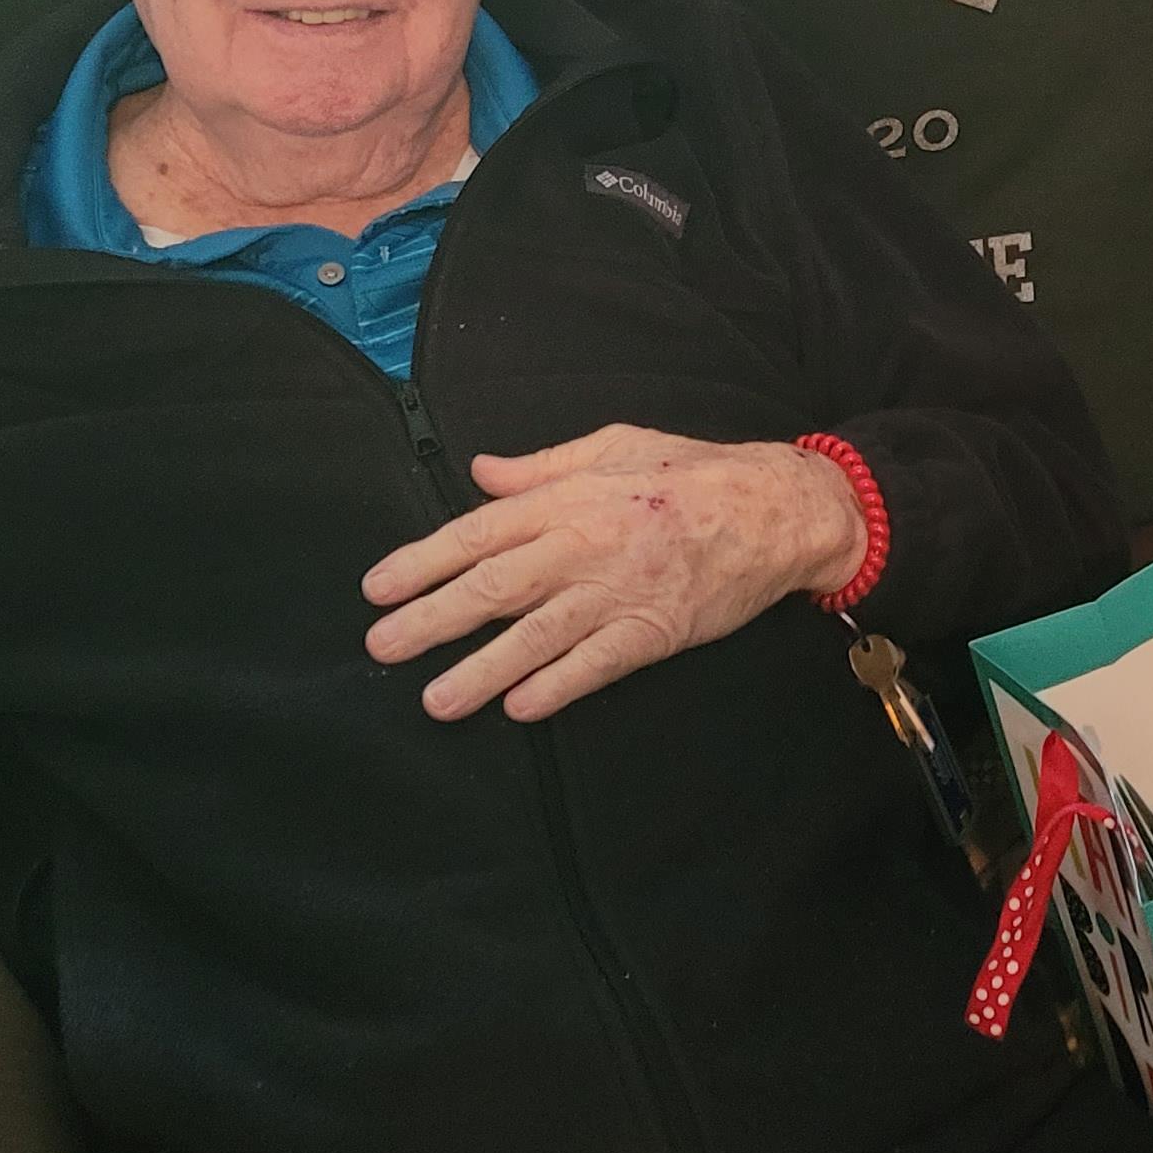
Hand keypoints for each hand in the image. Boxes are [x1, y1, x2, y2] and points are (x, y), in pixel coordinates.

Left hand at [361, 426, 867, 722]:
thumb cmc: (691, 471)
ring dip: (481, 668)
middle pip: (495, 585)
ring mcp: (619, 590)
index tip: (378, 587)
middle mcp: (584, 543)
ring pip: (537, 634)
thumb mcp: (613, 446)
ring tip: (435, 699)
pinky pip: (597, 663)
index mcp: (569, 497)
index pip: (479, 532)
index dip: (424, 561)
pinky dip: (557, 685)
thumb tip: (480, 473)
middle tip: (382, 646)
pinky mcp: (654, 630)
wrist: (773, 507)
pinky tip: (519, 707)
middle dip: (432, 618)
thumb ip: (541, 467)